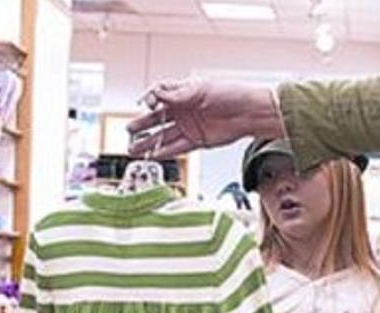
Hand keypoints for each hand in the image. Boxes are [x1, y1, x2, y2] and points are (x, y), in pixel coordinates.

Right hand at [126, 78, 285, 158]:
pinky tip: (153, 155)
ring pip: (164, 135)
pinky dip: (165, 152)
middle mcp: (184, 110)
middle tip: (129, 130)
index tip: (147, 104)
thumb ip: (177, 94)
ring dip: (149, 142)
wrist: (250, 112)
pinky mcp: (197, 140)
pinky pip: (178, 148)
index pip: (159, 96)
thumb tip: (156, 94)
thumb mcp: (201, 89)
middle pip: (158, 118)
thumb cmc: (231, 94)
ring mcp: (190, 126)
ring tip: (134, 149)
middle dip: (142, 124)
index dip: (151, 100)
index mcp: (183, 92)